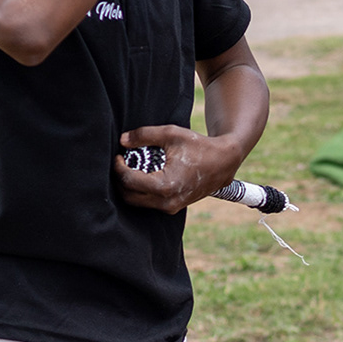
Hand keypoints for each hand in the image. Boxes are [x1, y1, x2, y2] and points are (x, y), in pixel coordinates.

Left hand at [116, 124, 236, 213]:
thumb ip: (144, 135)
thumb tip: (123, 140)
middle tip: (121, 163)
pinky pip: (149, 202)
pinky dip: (142, 191)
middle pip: (129, 196)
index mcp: (165, 185)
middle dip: (120, 180)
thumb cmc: (199, 146)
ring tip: (132, 168)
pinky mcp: (173, 208)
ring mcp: (171, 208)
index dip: (118, 167)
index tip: (118, 155)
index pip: (129, 180)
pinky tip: (145, 174)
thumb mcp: (171, 134)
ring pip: (138, 202)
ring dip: (130, 187)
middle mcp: (167, 202)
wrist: (224, 162)